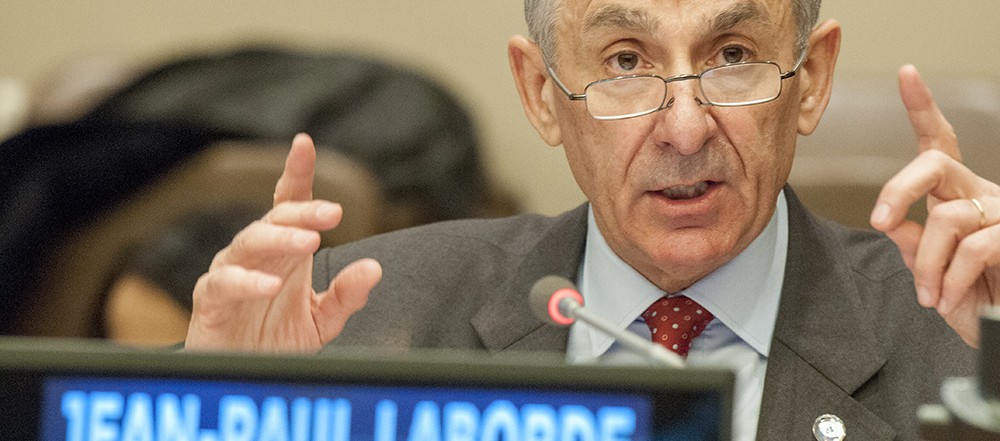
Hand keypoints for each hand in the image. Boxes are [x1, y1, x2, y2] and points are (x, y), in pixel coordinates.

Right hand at [185, 133, 381, 350]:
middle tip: (334, 213)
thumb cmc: (276, 339)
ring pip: (250, 242)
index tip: (304, 144)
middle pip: (276, 219)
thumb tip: (374, 268)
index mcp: (285, 250)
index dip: (296, 172)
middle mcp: (258, 254)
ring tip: (310, 242)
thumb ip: (346, 295)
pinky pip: (224, 283)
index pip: (290, 202)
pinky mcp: (211, 299)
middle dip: (305, 212)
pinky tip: (269, 286)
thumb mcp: (322, 320)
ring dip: (280, 239)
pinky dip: (247, 283)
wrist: (242, 375)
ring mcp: (232, 272)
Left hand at [870, 65, 999, 347]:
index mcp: (956, 196)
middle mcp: (981, 194)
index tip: (908, 73)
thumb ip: (912, 245)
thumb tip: (894, 223)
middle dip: (898, 189)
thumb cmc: (971, 301)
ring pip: (946, 218)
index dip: (923, 107)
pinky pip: (974, 248)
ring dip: (927, 264)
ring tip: (929, 295)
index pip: (939, 144)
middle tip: (879, 221)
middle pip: (934, 164)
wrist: (997, 331)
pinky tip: (948, 300)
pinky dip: (950, 280)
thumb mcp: (930, 275)